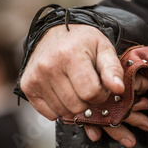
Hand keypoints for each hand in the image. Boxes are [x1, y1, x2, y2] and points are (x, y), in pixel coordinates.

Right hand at [20, 24, 147, 147]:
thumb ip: (113, 69)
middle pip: (77, 106)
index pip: (91, 93)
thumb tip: (119, 88)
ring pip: (64, 113)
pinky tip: (64, 93)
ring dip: (75, 106)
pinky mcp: (27, 86)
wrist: (56, 33)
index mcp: (70, 56)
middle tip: (89, 86)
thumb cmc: (84, 42)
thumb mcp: (104, 49)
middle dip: (89, 101)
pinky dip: (60, 109)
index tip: (101, 84)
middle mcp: (48, 67)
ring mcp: (35, 78)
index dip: (102, 93)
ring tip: (77, 88)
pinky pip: (49, 114)